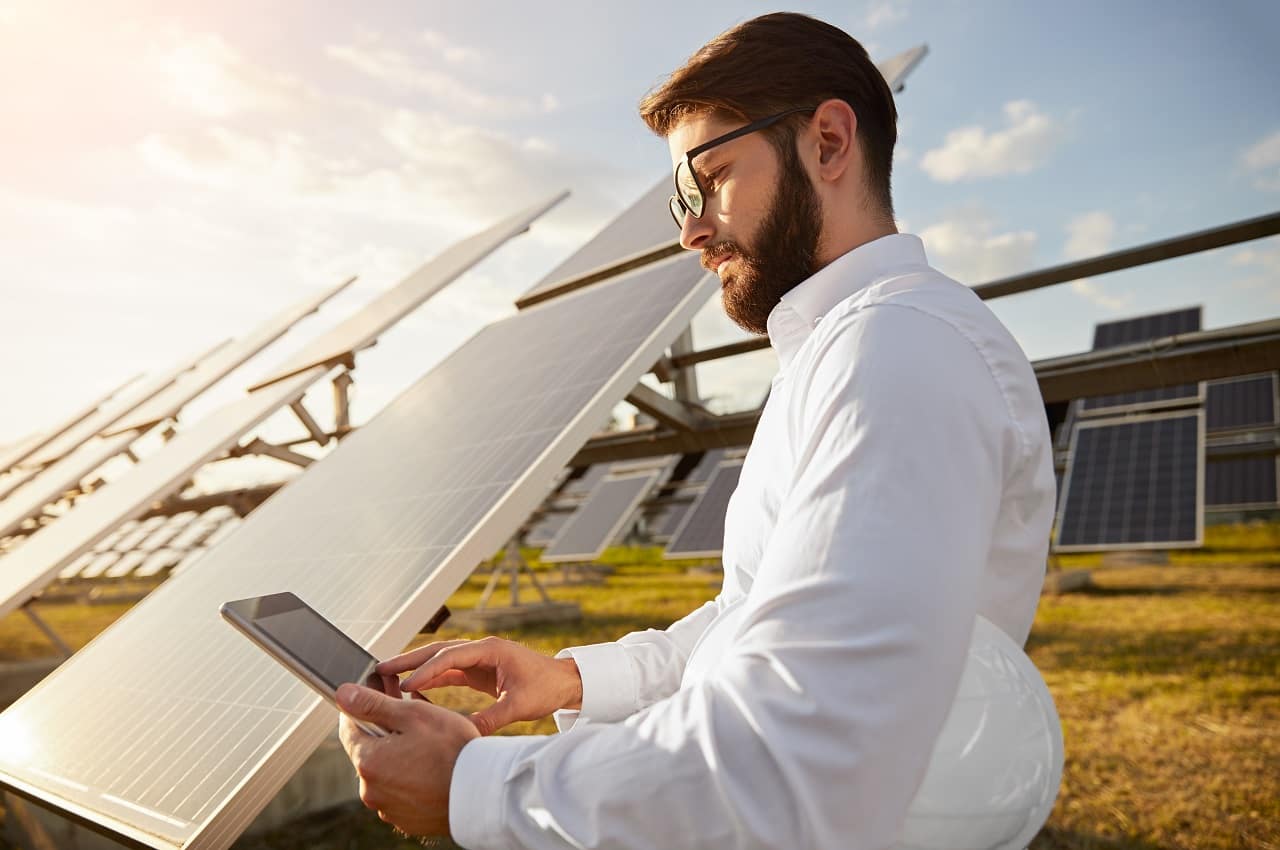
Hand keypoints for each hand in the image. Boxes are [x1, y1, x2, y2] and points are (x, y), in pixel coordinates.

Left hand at [336, 683, 478, 836]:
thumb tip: (343, 694)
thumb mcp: (413, 715)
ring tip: (429, 743)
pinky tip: (433, 767)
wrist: (484, 792)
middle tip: (411, 716)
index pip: (349, 728)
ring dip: (400, 756)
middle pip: (369, 751)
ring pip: (387, 772)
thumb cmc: (452, 750)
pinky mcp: (408, 820)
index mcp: (368, 762)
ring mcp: (389, 808)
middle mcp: (371, 790)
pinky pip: (402, 792)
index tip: (378, 694)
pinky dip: (412, 779)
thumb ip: (373, 704)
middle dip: (385, 731)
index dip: (362, 707)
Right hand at [377, 636, 582, 734]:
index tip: (405, 687)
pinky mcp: (478, 670)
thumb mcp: (519, 706)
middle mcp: (481, 650)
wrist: (564, 682)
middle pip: (438, 651)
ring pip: (440, 660)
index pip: (450, 657)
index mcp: (490, 650)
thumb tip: (464, 734)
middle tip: (380, 669)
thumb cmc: (545, 688)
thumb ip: (491, 718)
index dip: (426, 671)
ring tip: (387, 677)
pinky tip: (411, 690)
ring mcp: (478, 659)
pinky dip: (429, 679)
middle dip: (409, 660)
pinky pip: (448, 672)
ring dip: (415, 668)